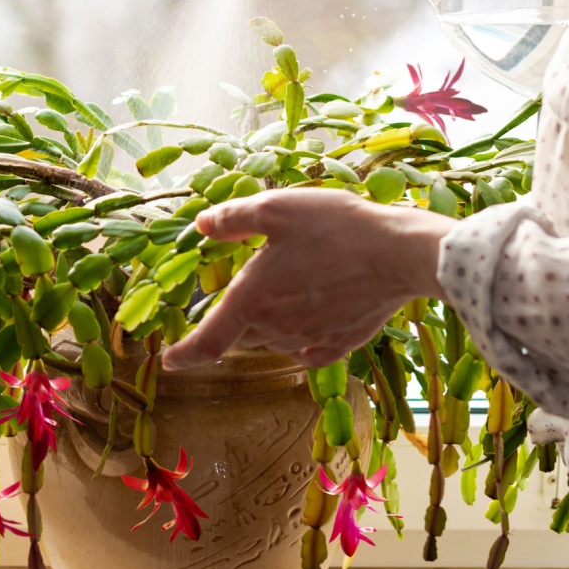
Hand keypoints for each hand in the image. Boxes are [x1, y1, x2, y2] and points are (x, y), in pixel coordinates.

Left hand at [163, 189, 455, 370]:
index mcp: (252, 299)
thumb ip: (234, 219)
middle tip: (248, 293)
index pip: (207, 341)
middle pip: (241, 338)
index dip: (183, 355)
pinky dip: (301, 340)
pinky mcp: (340, 344)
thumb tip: (202, 225)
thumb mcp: (278, 208)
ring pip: (274, 342)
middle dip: (234, 323)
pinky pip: (308, 351)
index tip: (168, 361)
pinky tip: (312, 320)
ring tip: (289, 290)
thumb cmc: (337, 227)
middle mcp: (276, 327)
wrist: (400, 254)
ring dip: (269, 326)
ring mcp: (310, 339)